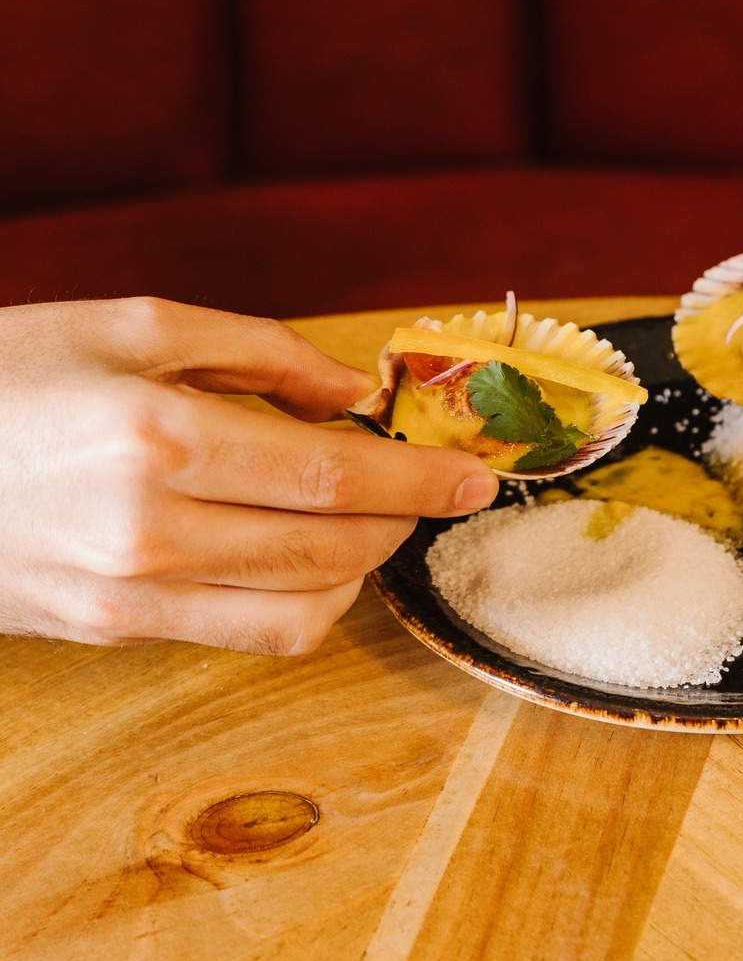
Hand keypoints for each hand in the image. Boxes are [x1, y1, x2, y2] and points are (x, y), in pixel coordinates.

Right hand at [0, 298, 497, 652]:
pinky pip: (247, 636)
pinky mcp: (113, 632)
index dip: (420, 480)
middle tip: (428, 485)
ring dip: (362, 568)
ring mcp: (129, 596)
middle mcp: (149, 529)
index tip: (477, 477)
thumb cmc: (9, 372)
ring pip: (302, 612)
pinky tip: (308, 556)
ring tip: (371, 517)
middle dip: (403, 520)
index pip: (334, 475)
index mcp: (158, 435)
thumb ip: (261, 353)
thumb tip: (355, 394)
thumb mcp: (132, 324)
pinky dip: (305, 603)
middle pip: (332, 549)